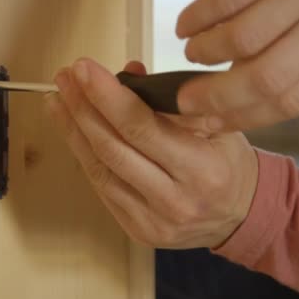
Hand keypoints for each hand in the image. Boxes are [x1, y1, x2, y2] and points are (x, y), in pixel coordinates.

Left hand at [44, 59, 258, 248]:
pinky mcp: (137, 230)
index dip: (107, 96)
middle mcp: (175, 200)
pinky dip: (84, 155)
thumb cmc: (228, 162)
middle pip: (113, 149)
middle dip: (82, 108)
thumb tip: (126, 73)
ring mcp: (152, 221)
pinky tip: (72, 130)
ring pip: (100, 169)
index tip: (84, 68)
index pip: (141, 127)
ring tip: (57, 100)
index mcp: (202, 169)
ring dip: (73, 130)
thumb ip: (171, 101)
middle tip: (65, 78)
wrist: (241, 215)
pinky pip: (102, 187)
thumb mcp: (216, 125)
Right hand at [176, 0, 298, 130]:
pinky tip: (186, 26)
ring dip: (205, 54)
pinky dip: (196, 19)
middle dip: (215, 97)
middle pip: (265, 79)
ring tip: (192, 53)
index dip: (244, 118)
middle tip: (186, 99)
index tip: (211, 121)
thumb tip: (229, 96)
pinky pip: (226, 0)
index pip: (292, 100)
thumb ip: (292, 58)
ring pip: (242, 40)